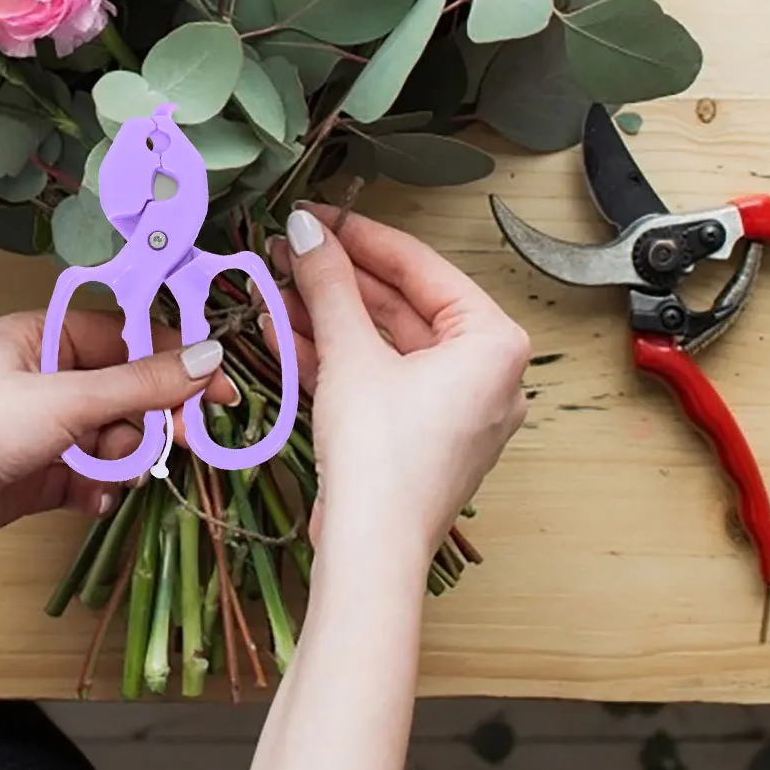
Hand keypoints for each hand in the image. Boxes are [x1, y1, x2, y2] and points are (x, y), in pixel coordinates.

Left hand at [0, 310, 237, 580]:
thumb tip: (210, 360)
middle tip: (185, 441)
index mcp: (41, 336)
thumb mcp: (68, 399)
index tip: (221, 385)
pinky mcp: (34, 477)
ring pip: (111, 434)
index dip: (175, 357)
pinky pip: (89, 473)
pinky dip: (98, 486)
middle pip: (125, 388)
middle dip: (153, 415)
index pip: (126, 335)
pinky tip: (93, 498)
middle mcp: (41, 376)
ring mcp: (38, 429)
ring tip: (113, 471)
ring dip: (123, 454)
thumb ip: (144, 385)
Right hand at [269, 205, 529, 564]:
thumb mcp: (351, 353)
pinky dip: (334, 355)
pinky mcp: (418, 435)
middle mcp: (485, 374)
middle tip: (291, 248)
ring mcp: (452, 407)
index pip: (420, 267)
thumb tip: (309, 230)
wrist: (371, 555)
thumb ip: (329, 283)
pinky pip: (377, 376)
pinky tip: (284, 330)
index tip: (318, 215)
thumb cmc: (384, 462)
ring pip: (382, 341)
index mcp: (493, 344)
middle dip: (337, 278)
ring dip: (327, 314)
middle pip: (400, 304)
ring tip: (276, 284)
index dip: (360, 236)